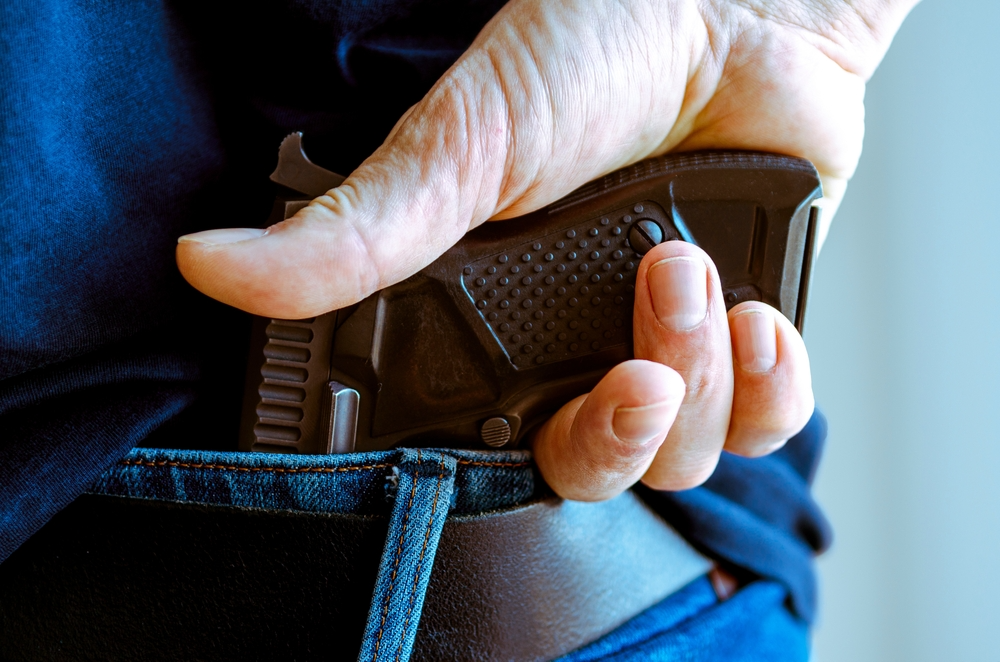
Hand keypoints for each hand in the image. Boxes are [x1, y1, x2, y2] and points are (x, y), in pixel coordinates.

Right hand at [176, 0, 914, 497]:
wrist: (730, 9)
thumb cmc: (590, 57)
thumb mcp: (461, 146)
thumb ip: (358, 232)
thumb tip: (212, 267)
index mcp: (498, 321)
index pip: (487, 441)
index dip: (500, 458)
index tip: (518, 419)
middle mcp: (580, 343)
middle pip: (594, 467)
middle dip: (619, 436)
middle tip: (632, 375)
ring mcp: (670, 339)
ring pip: (685, 451)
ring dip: (696, 383)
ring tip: (684, 272)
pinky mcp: (749, 325)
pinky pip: (769, 420)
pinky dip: (771, 391)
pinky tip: (757, 321)